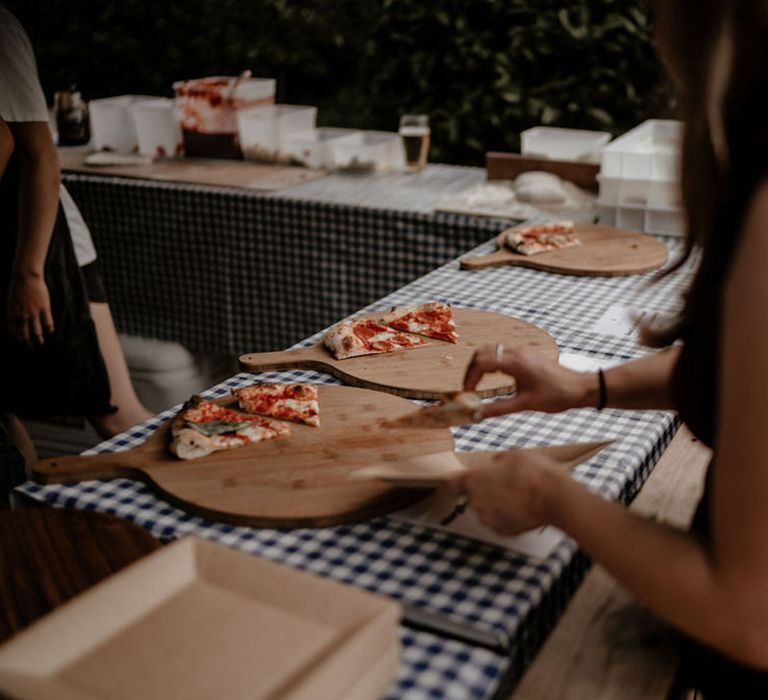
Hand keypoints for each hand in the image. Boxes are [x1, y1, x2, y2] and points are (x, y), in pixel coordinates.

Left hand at [6, 273, 52, 345]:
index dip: (17, 337)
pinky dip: (49, 329)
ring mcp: (34, 312)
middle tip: (30, 346)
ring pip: (36, 331)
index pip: (13, 330)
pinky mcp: (44, 308)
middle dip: (27, 342)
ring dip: (38, 339)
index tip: (21, 341)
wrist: (26, 276)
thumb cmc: (18, 287)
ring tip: (40, 342)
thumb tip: (16, 319)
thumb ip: (13, 311)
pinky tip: (50, 331)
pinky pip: (48, 323)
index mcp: (12, 313)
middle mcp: (22, 315)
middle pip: (24, 334)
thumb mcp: (11, 300)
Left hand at [447, 449, 563, 535]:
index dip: (455, 483)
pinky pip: (499, 522)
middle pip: (472, 497)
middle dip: (484, 491)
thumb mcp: (513, 454)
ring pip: (486, 510)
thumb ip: (498, 461)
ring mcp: (489, 519)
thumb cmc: (533, 472)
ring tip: (516, 496)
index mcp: (473, 480)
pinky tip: (521, 507)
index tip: (460, 482)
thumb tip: (496, 464)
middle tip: (503, 484)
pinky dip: (507, 517)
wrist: (554, 497)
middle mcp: (476, 502)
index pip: (451, 485)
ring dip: (495, 505)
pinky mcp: (504, 532)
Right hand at [464, 344, 594, 417]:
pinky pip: (500, 351)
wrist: (581, 387)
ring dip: (480, 364)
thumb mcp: (526, 404)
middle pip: (482, 352)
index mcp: (515, 362)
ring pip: (490, 349)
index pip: (482, 362)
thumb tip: (478, 414)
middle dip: (471, 369)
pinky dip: (490, 361)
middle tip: (469, 387)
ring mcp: (521, 351)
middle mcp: (517, 352)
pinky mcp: (526, 354)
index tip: (468, 393)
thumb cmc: (557, 395)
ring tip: (477, 383)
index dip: (470, 377)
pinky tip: (492, 376)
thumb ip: (499, 409)